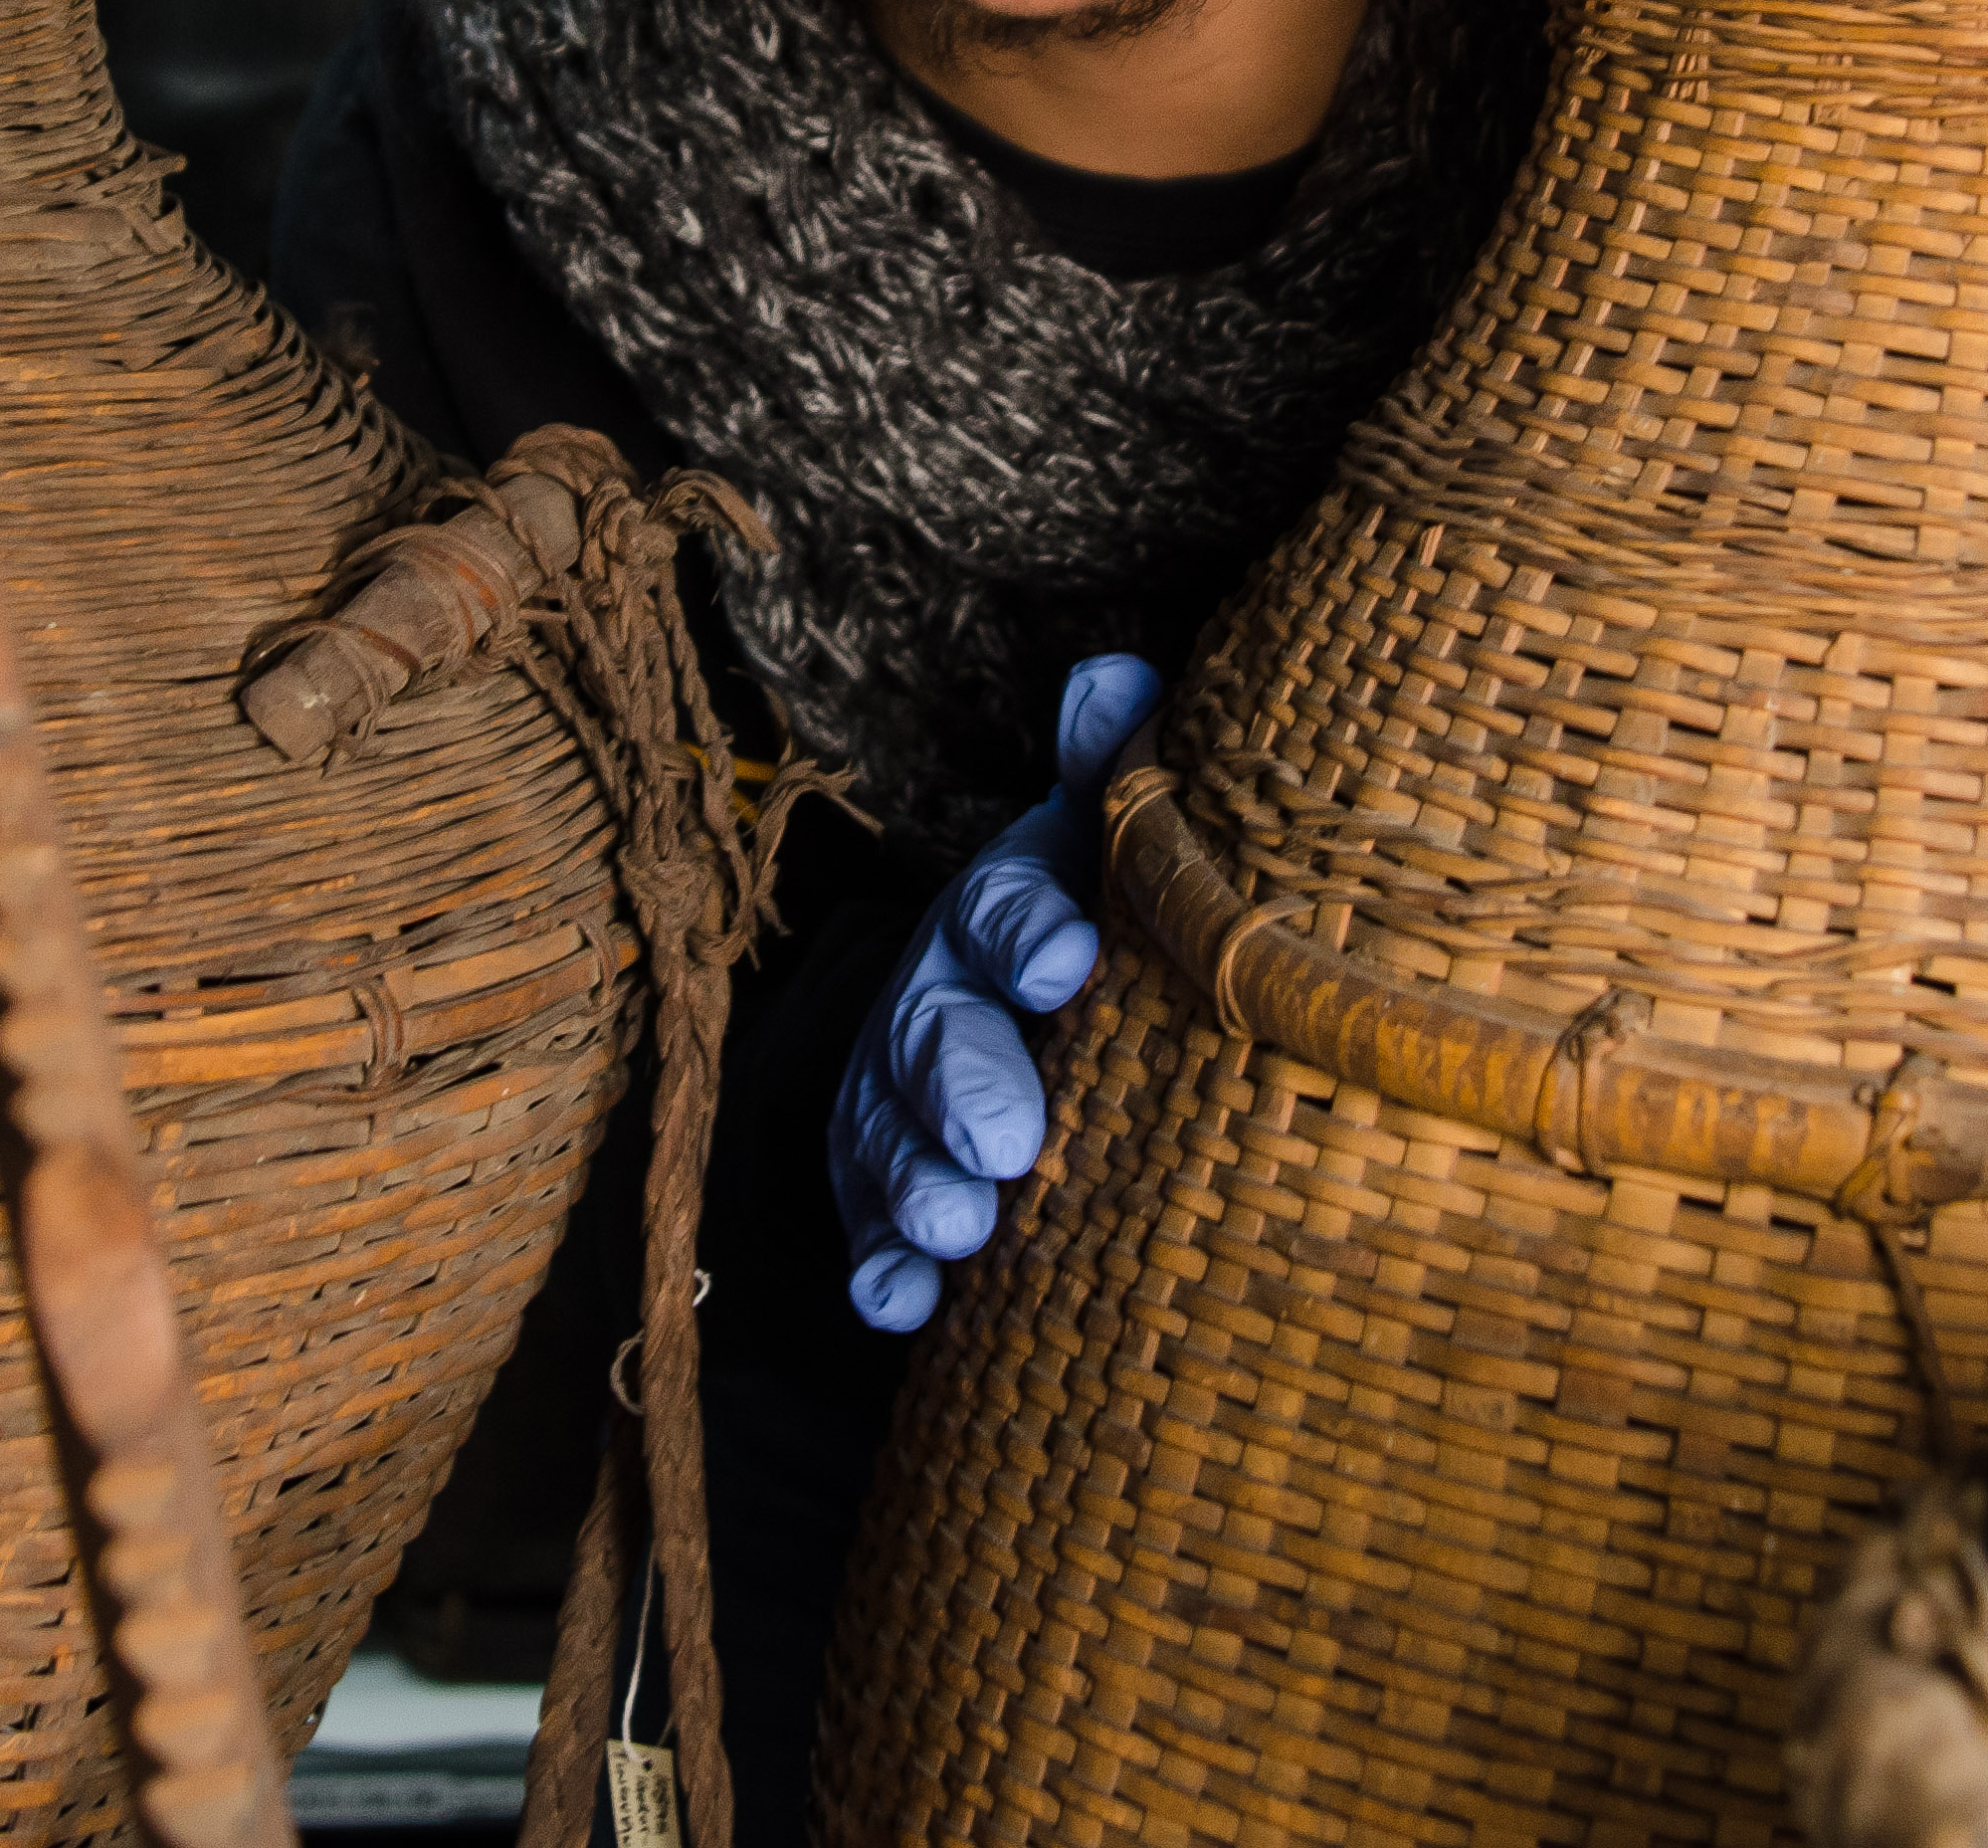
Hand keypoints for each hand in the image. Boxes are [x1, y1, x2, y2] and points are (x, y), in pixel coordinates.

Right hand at [828, 652, 1163, 1329]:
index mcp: (1002, 911)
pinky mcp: (884, 1183)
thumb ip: (1111, 769)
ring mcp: (899, 1094)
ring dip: (918, 1183)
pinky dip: (883, 1269)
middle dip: (962, 1085)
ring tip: (962, 1229)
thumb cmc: (1085, 919)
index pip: (1003, 905)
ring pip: (891, 1133)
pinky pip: (871, 1228)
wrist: (1005, 1001)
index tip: (1071, 960)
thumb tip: (1117, 682)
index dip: (1028, 928)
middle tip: (1005, 1141)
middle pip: (934, 1031)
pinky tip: (901, 1306)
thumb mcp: (1100, 842)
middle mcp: (938, 996)